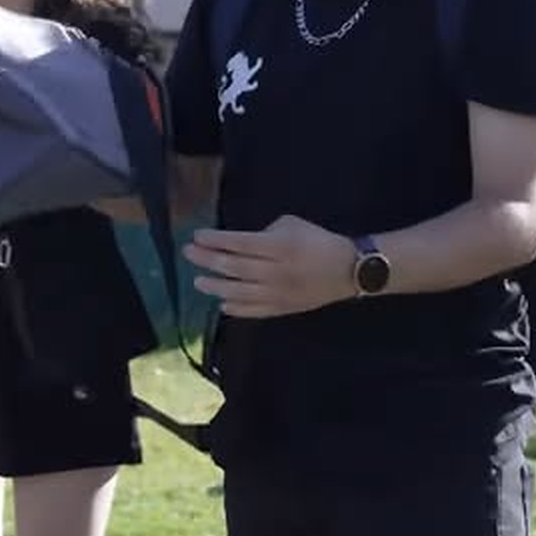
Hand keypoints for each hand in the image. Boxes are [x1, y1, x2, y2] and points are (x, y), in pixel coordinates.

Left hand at [182, 215, 356, 317]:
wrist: (348, 270)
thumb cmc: (318, 241)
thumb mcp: (292, 225)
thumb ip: (265, 232)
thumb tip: (241, 244)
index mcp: (279, 246)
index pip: (239, 243)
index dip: (215, 240)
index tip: (196, 236)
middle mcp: (275, 271)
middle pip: (234, 266)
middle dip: (207, 259)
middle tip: (188, 254)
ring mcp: (278, 293)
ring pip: (239, 292)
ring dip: (215, 286)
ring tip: (198, 282)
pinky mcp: (282, 309)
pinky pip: (254, 311)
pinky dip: (236, 308)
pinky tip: (222, 304)